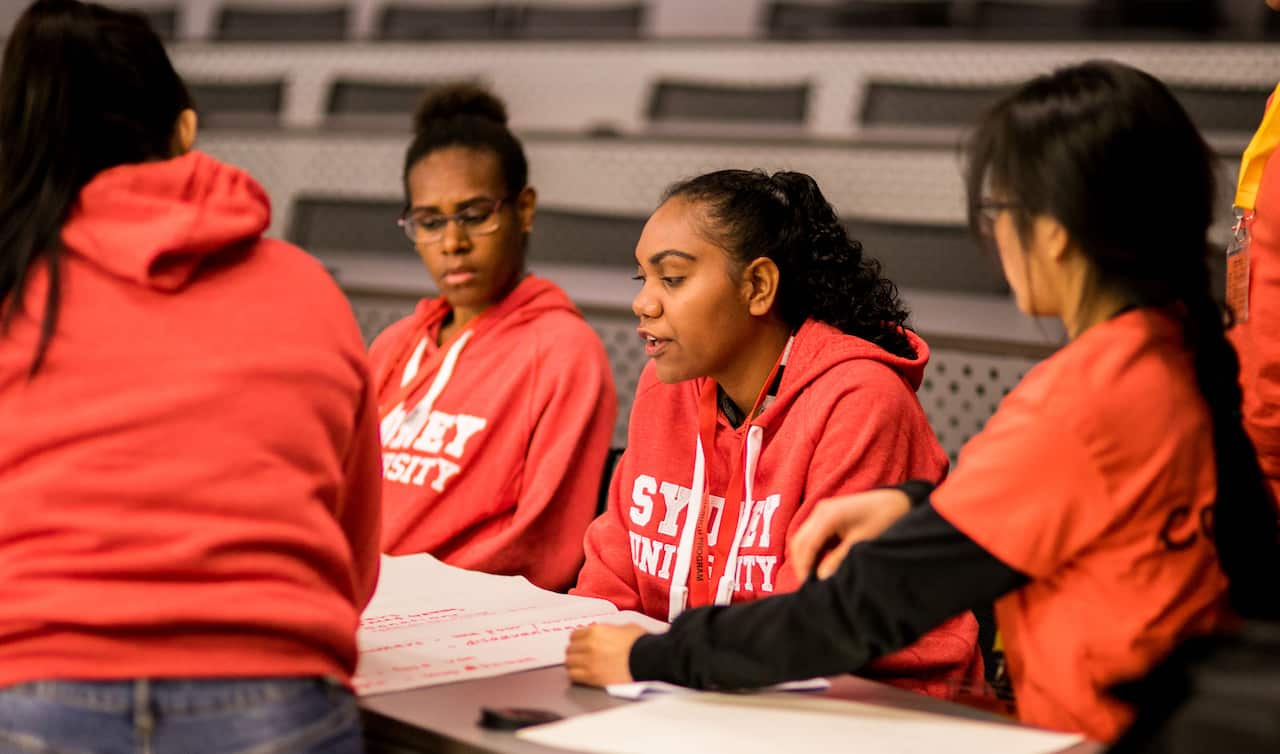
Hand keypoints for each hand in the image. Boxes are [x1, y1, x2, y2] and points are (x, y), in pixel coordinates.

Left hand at [565, 623, 647, 686]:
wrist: (649, 661)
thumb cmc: (642, 645)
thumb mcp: (627, 628)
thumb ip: (612, 630)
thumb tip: (610, 633)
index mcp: (596, 631)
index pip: (575, 635)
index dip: (578, 640)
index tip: (581, 643)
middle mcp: (589, 645)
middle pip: (570, 649)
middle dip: (575, 652)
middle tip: (580, 655)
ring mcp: (589, 662)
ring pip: (569, 662)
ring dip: (574, 663)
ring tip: (580, 666)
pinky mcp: (593, 677)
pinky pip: (574, 676)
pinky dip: (576, 675)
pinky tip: (581, 675)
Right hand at [789, 489, 911, 580]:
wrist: (895, 501)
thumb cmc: (882, 520)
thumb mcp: (861, 543)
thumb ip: (838, 560)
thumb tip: (821, 578)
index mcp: (827, 516)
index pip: (806, 545)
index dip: (804, 567)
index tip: (808, 587)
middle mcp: (820, 511)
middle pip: (799, 541)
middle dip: (801, 564)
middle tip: (809, 586)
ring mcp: (821, 512)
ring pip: (803, 539)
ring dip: (805, 558)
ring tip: (813, 578)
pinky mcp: (826, 516)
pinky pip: (812, 536)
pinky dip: (812, 551)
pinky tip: (819, 566)